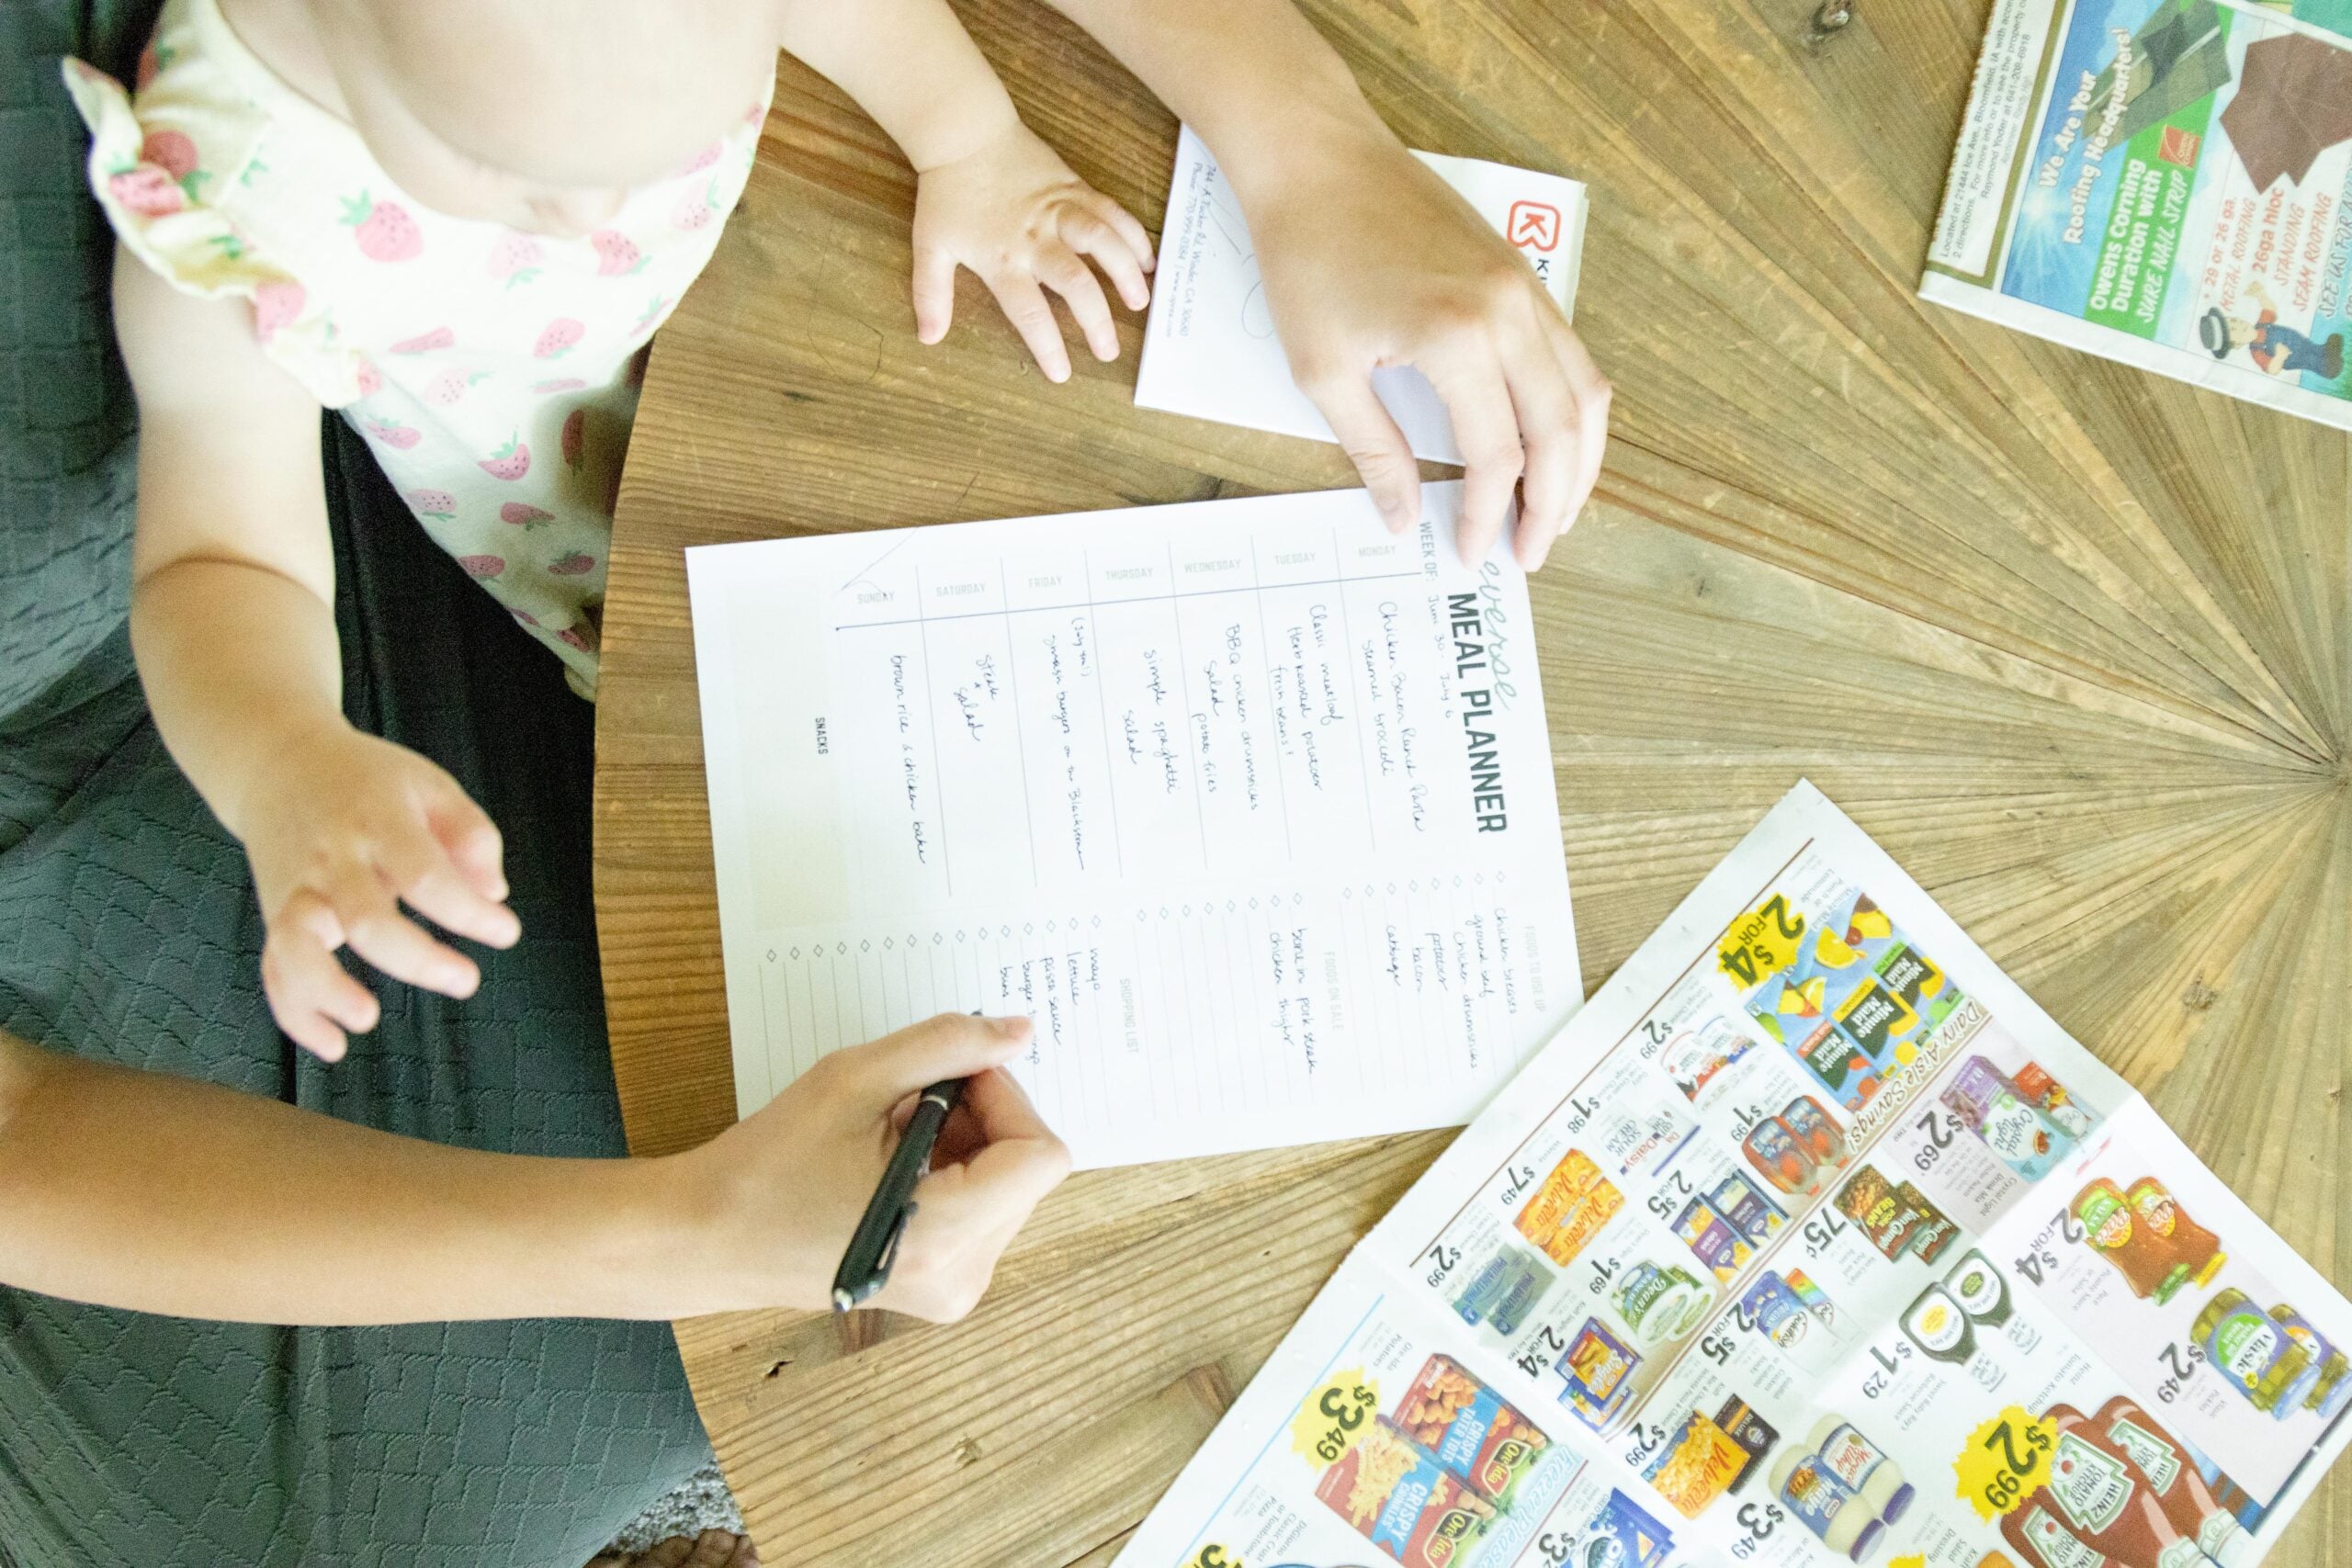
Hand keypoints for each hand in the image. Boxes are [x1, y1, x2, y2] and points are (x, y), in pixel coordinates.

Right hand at [238, 719, 518, 1060]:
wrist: (277, 763)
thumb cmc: (368, 782)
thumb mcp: (430, 785)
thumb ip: (471, 835)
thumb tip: (493, 895)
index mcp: (379, 821)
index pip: (425, 875)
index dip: (469, 913)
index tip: (505, 932)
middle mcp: (331, 858)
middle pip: (365, 919)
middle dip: (418, 960)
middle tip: (466, 980)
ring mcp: (295, 889)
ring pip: (296, 947)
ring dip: (328, 991)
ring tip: (368, 1020)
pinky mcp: (274, 915)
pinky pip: (274, 969)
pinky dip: (295, 1013)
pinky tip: (333, 1045)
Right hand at [683, 1013, 1069, 1319]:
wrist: (707, 1238)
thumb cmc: (770, 1160)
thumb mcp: (854, 1080)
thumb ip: (947, 1047)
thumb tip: (1020, 1030)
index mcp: (945, 1234)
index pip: (1040, 1155)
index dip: (1005, 1098)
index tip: (950, 1078)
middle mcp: (961, 1276)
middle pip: (1025, 1170)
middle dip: (980, 1120)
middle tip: (905, 1102)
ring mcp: (952, 1290)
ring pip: (1007, 1189)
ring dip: (964, 1145)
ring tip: (888, 1137)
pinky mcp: (939, 1290)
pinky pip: (981, 1214)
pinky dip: (951, 1175)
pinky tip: (890, 1166)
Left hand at [911, 118, 1154, 381]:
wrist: (964, 132)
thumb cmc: (946, 193)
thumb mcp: (930, 246)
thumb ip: (931, 295)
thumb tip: (928, 338)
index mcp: (1002, 258)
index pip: (1029, 311)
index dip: (1048, 346)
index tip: (1062, 374)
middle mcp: (1036, 237)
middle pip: (1074, 283)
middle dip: (1096, 321)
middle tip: (1108, 351)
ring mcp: (1060, 210)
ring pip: (1102, 241)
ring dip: (1124, 273)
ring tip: (1140, 302)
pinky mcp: (1075, 188)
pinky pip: (1111, 212)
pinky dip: (1132, 235)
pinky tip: (1147, 259)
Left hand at [1242, 124, 1609, 568]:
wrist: (1318, 160)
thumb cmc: (1307, 257)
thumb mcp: (1323, 370)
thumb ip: (1373, 452)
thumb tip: (1403, 519)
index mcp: (1457, 338)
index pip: (1496, 456)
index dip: (1485, 515)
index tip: (1467, 553)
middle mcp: (1509, 312)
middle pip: (1562, 432)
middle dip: (1551, 505)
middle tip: (1528, 554)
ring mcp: (1526, 289)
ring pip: (1586, 394)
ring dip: (1580, 463)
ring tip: (1555, 514)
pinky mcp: (1524, 275)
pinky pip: (1573, 357)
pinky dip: (1574, 412)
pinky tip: (1555, 447)